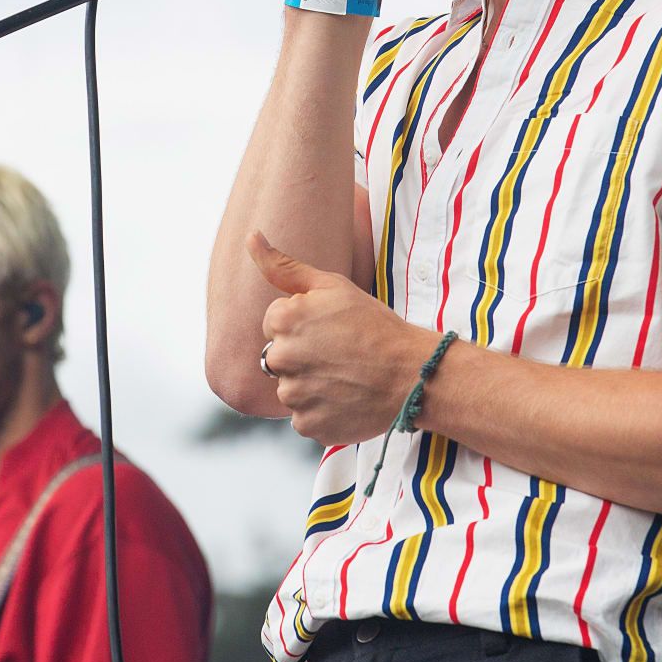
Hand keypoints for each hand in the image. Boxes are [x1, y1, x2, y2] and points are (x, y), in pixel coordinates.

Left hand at [249, 231, 438, 444]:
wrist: (410, 373)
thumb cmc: (372, 324)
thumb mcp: (331, 285)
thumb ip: (283, 266)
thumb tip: (251, 236)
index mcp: (283, 320)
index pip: (274, 323)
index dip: (304, 324)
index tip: (330, 328)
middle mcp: (280, 358)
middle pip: (277, 357)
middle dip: (301, 354)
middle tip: (338, 353)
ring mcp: (293, 395)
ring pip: (289, 388)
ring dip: (310, 385)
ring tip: (344, 376)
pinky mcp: (307, 425)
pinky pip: (303, 417)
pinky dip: (320, 411)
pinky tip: (345, 398)